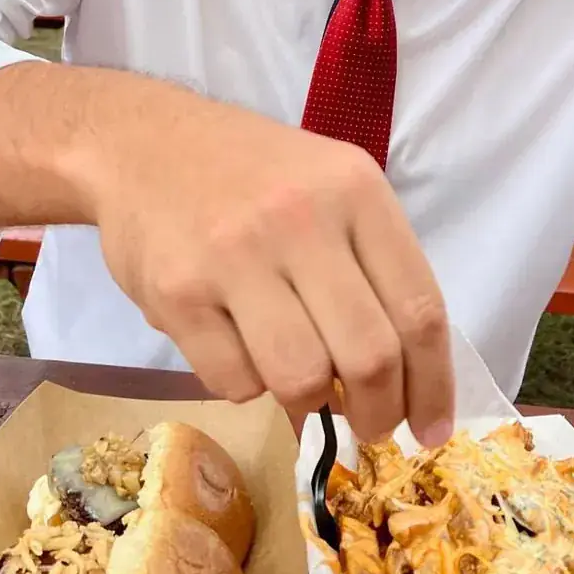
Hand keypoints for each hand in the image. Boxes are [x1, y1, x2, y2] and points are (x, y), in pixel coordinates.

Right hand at [89, 83, 453, 447]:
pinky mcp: (177, 291)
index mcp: (355, 190)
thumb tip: (401, 380)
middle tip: (370, 425)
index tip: (432, 429)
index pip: (419, 308)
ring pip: (302, 377)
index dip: (433, 384)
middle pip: (368, 355)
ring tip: (303, 390)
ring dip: (310, 405)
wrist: (140, 143)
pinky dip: (246, 385)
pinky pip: (233, 380)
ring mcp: (235, 255)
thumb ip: (369, 267)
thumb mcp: (330, 187)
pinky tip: (239, 350)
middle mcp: (301, 218)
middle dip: (378, 412)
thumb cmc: (251, 173)